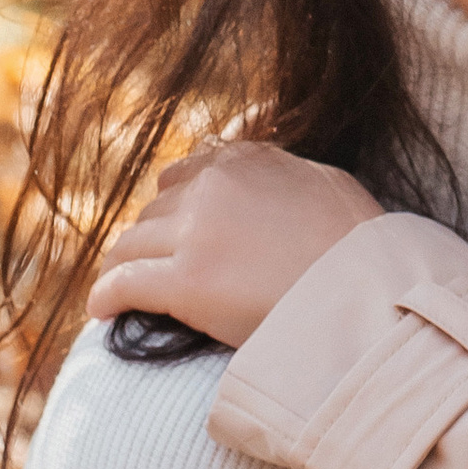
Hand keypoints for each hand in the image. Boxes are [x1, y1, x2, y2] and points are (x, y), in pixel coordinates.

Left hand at [85, 141, 384, 343]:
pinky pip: (124, 283)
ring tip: (119, 292)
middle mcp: (214, 186)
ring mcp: (196, 232)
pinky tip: (101, 311)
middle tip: (148, 270)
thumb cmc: (359, 248)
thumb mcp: (326, 182)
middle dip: (150, 240)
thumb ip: (283, 169)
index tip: (171, 232)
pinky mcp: (185, 282)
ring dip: (125, 267)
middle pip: (154, 211)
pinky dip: (107, 296)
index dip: (173, 207)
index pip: (185, 174)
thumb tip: (262, 157)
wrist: (366, 294)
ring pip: (132, 244)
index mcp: (247, 159)